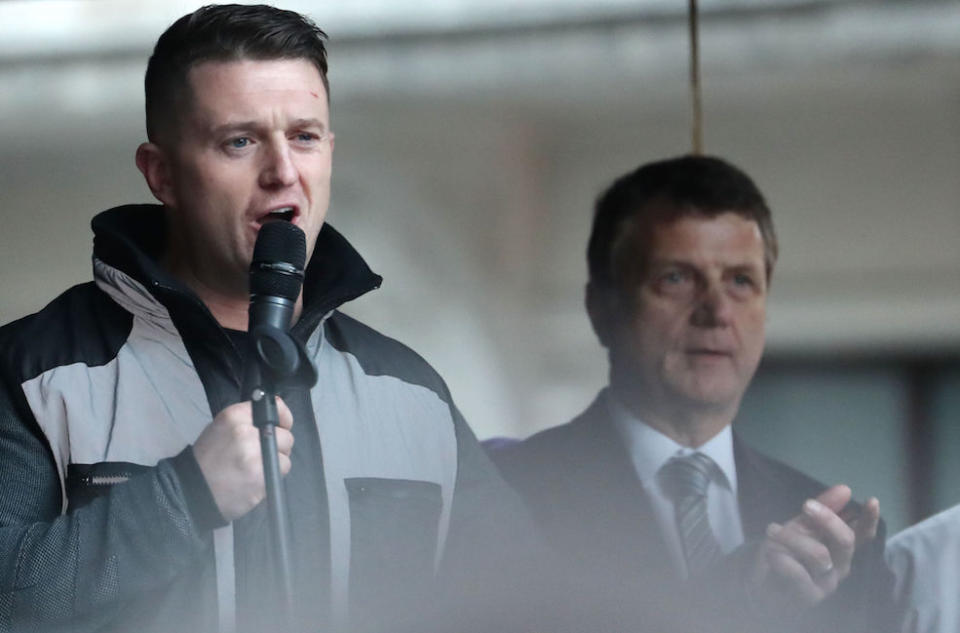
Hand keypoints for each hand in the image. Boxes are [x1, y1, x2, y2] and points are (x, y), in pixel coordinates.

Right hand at [192, 398, 293, 521]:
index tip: (282, 425)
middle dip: (279, 444)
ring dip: (276, 462)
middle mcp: (246, 434)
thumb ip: (248, 416)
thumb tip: (278, 407)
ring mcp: (255, 458)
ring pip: (285, 457)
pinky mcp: (261, 478)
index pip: (275, 409)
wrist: (193, 488)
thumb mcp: (223, 426)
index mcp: (235, 417)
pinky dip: (272, 476)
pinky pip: (280, 473)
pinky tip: (255, 478)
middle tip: (263, 452)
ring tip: (257, 467)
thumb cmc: (209, 455)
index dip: (284, 418)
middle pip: (286, 436)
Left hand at [746, 484, 879, 614]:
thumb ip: (823, 508)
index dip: (869, 520)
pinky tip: (771, 553)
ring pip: (819, 555)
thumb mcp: (800, 525)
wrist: (761, 582)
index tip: (872, 501)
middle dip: (827, 519)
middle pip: (846, 541)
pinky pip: (798, 573)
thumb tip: (846, 489)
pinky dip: (781, 558)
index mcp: (840, 547)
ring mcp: (827, 583)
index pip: (862, 534)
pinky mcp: (809, 596)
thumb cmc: (786, 551)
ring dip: (792, 537)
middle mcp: (839, 565)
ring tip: (771, 530)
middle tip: (806, 504)